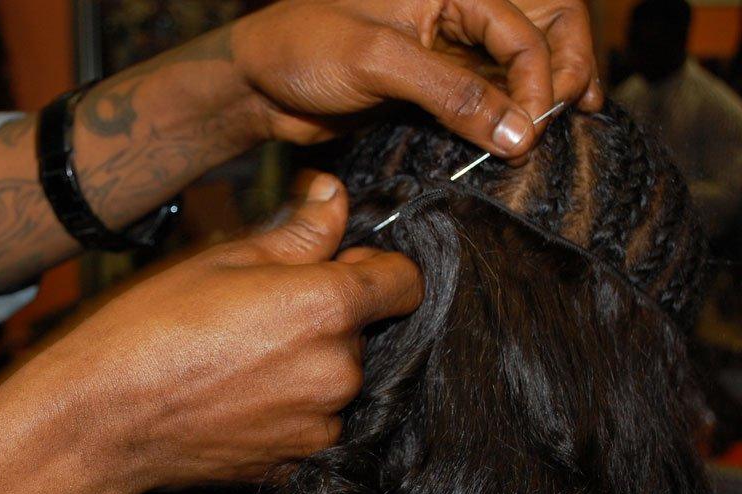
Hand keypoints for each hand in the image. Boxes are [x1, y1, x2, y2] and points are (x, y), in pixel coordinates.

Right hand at [38, 173, 421, 489]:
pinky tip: (236, 392)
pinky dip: (287, 406)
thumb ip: (299, 230)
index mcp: (326, 308)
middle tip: (261, 308)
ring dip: (306, 362)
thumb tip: (334, 196)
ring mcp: (316, 424)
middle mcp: (336, 371)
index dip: (379, 265)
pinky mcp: (292, 462)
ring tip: (240, 353)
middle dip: (326, 315)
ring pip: (334, 377)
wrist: (99, 417)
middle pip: (361, 330)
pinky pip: (309, 422)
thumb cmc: (150, 328)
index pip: (404, 281)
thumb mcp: (224, 257)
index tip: (348, 263)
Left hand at [230, 0, 601, 156]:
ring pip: (507, 78)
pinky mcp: (428, 92)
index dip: (538, 76)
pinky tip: (510, 148)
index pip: (519, 28)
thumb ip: (451, 91)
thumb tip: (518, 131)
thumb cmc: (303, 49)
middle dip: (555, 80)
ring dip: (529, 109)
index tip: (535, 125)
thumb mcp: (377, 60)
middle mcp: (452, 18)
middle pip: (531, 42)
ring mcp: (441, 56)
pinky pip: (477, 106)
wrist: (257, 84)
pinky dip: (497, 126)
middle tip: (561, 125)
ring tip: (546, 143)